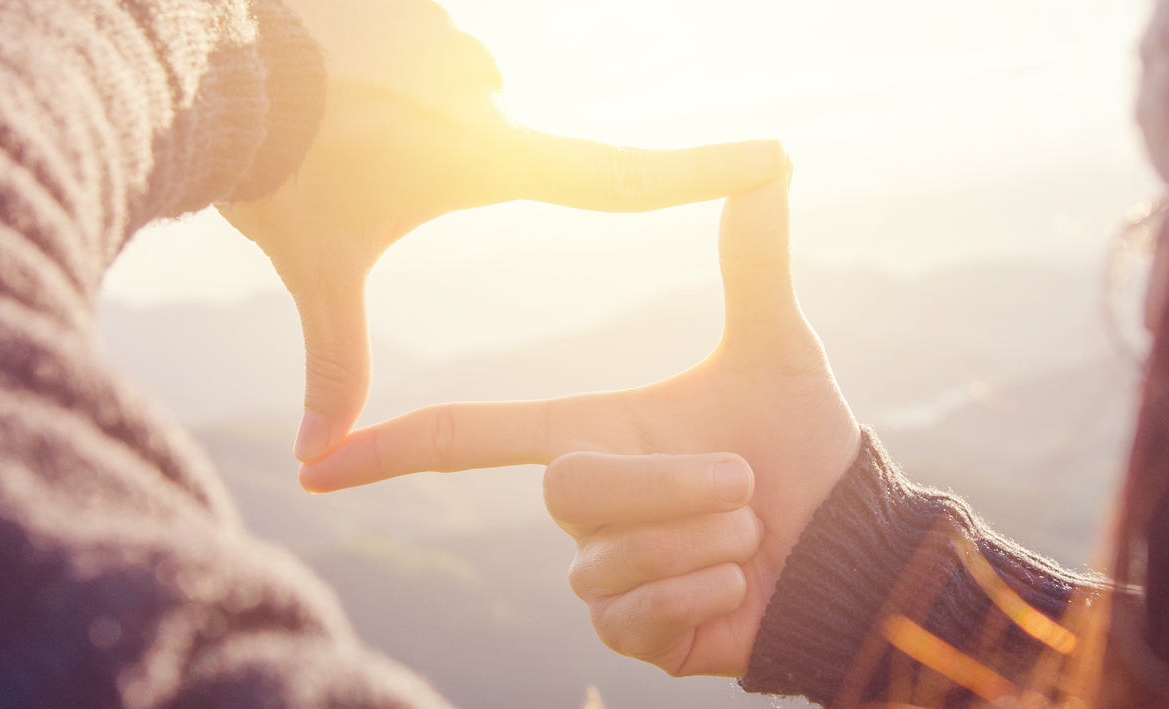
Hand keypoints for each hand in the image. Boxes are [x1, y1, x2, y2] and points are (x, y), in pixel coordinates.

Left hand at [219, 0, 789, 461]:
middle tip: (367, 161)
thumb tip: (322, 462)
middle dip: (437, 157)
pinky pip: (417, 38)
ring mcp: (456, 38)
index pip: (622, 179)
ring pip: (452, 84)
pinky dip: (377, 57)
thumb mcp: (316, 270)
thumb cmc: (277, 177)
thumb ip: (333, 358)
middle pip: (496, 141)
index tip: (774, 158)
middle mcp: (490, 93)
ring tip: (336, 119)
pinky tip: (324, 71)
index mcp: (490, 159)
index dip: (704, 175)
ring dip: (405, 105)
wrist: (214, 69)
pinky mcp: (420, 2)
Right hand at [298, 175, 860, 676]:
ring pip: (609, 559)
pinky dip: (703, 593)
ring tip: (745, 532)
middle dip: (670, 484)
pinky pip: (635, 617)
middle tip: (742, 481)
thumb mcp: (776, 350)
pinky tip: (737, 583)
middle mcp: (581, 506)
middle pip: (568, 489)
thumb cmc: (804, 449)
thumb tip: (770, 165)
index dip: (393, 448)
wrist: (850, 545)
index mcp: (590, 432)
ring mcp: (599, 575)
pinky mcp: (629, 636)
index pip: (471, 438)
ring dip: (703, 540)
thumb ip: (753, 263)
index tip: (318, 459)